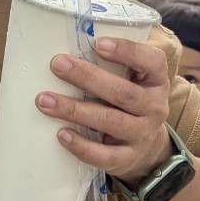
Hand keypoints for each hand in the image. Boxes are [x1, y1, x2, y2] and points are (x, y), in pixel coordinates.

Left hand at [35, 37, 171, 184]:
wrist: (148, 150)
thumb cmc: (128, 103)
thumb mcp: (131, 81)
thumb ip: (109, 65)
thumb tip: (59, 41)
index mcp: (155, 81)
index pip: (152, 62)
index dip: (127, 51)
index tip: (98, 43)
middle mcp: (154, 107)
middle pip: (123, 92)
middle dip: (88, 77)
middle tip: (57, 64)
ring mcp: (142, 135)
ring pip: (110, 121)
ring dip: (74, 110)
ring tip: (43, 100)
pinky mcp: (126, 159)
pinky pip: (105, 155)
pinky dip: (82, 146)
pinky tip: (61, 135)